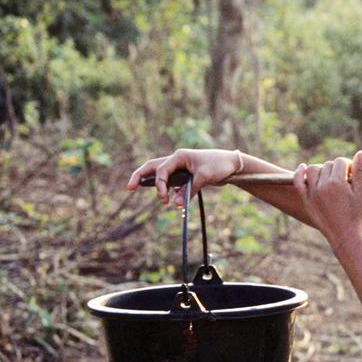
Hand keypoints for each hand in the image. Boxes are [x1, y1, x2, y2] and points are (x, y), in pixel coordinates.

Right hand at [126, 148, 242, 206]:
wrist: (232, 164)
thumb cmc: (218, 166)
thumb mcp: (204, 178)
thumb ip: (188, 191)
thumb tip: (175, 204)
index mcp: (179, 156)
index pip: (161, 170)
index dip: (159, 185)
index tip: (164, 199)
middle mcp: (176, 160)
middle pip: (152, 167)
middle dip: (139, 176)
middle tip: (129, 188)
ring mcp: (179, 167)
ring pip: (159, 173)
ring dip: (151, 182)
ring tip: (137, 189)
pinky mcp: (184, 175)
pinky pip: (170, 181)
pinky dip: (165, 188)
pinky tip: (166, 196)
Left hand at [294, 150, 361, 251]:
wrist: (344, 234)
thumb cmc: (356, 213)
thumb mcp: (361, 192)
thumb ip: (360, 171)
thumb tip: (361, 152)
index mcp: (338, 182)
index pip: (340, 161)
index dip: (347, 165)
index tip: (351, 173)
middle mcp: (323, 186)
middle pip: (327, 165)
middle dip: (335, 169)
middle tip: (343, 179)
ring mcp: (312, 192)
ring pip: (312, 169)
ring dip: (321, 170)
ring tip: (329, 178)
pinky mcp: (306, 200)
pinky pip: (298, 182)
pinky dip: (298, 173)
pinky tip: (302, 168)